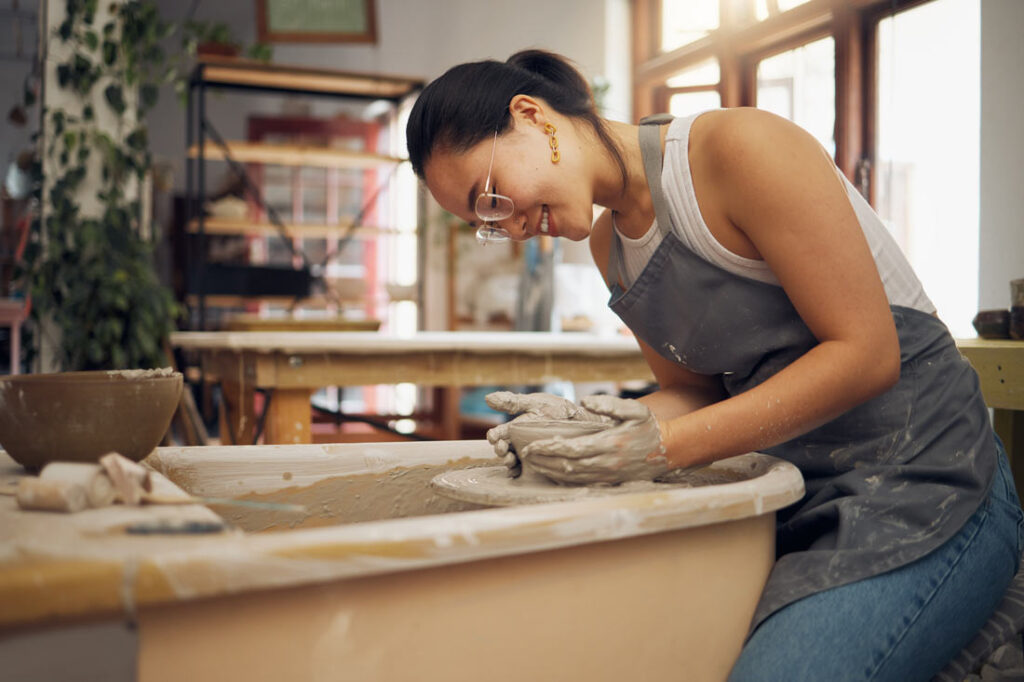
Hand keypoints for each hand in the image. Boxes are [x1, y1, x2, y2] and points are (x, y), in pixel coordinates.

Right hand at [485, 391, 607, 474]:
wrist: (581, 421)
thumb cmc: (557, 409)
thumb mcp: (535, 403)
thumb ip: (513, 402)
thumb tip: (488, 397)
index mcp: (515, 428)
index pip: (499, 434)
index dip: (494, 436)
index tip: (493, 437)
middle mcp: (519, 443)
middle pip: (503, 450)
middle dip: (500, 451)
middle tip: (502, 449)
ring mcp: (529, 455)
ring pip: (513, 462)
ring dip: (508, 463)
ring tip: (511, 460)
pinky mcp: (540, 464)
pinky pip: (526, 472)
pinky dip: (520, 474)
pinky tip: (520, 472)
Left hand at [520, 395, 670, 484]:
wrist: (669, 450)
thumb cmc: (649, 427)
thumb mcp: (634, 409)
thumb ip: (608, 404)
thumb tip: (584, 401)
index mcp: (609, 444)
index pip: (571, 448)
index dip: (548, 448)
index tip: (532, 445)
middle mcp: (606, 462)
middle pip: (566, 465)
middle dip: (543, 460)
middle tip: (525, 455)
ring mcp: (607, 474)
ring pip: (572, 476)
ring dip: (550, 470)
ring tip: (533, 463)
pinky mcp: (609, 481)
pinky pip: (582, 482)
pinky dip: (564, 479)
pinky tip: (552, 474)